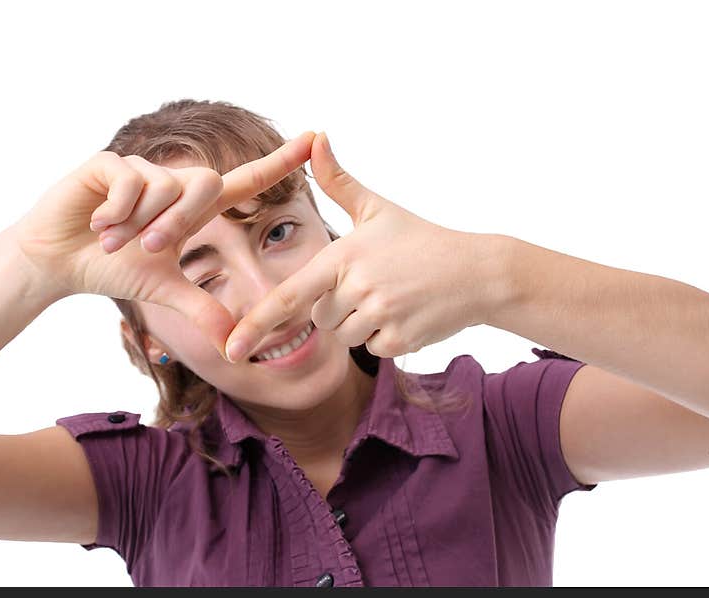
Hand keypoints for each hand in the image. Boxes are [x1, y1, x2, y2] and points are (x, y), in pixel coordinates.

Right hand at [12, 131, 315, 358]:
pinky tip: (97, 226)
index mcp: (192, 208)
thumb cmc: (113, 268)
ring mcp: (141, 170)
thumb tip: (234, 347)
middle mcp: (172, 183)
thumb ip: (202, 309)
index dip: (279, 162)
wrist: (58, 262)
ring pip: (164, 186)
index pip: (245, 180)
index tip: (314, 137)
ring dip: (140, 223)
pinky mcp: (108, 165)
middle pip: (205, 184)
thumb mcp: (165, 291)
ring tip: (113, 240)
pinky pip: (129, 181)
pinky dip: (116, 212)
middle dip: (178, 223)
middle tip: (149, 249)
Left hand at [223, 133, 508, 362]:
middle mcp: (357, 287)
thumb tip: (315, 137)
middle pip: (319, 318)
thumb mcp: (377, 208)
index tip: (232, 349)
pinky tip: (407, 313)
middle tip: (372, 283)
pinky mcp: (401, 339)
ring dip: (361, 323)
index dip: (256, 324)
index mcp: (343, 255)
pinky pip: (373, 348)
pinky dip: (385, 337)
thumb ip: (338, 180)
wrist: (477, 271)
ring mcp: (380, 315)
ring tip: (392, 295)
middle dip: (336, 307)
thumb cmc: (421, 239)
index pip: (289, 296)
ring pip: (345, 335)